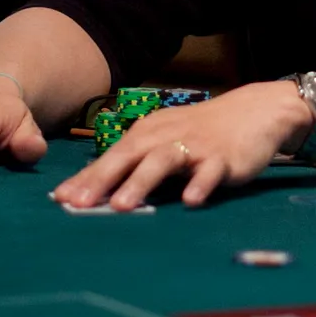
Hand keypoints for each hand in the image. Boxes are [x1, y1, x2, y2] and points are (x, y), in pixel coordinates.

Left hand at [50, 81, 312, 210]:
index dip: (87, 177)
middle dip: (103, 180)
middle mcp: (167, 136)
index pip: (112, 157)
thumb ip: (136, 163)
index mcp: (149, 133)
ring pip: (164, 161)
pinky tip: (191, 200)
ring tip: (123, 206)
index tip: (60, 199)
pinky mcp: (224, 157)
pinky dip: (200, 184)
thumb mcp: (165, 140)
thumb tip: (93, 190)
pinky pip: (210, 171)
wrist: (255, 110)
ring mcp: (196, 145)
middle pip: (130, 156)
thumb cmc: (201, 131)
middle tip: (79, 203)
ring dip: (141, 182)